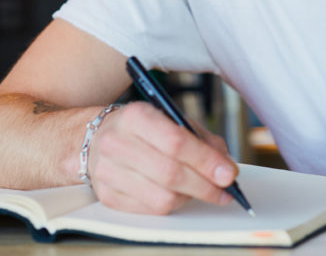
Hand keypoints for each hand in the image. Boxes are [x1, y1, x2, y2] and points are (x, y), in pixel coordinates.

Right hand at [85, 101, 238, 213]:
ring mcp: (108, 171)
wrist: (97, 138)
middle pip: (169, 173)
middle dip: (204, 185)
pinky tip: (179, 194)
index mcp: (136, 116)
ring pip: (161, 197)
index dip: (206, 161)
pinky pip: (150, 210)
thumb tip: (226, 167)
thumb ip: (202, 140)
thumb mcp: (173, 120)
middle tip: (224, 191)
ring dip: (190, 197)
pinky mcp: (107, 196)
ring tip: (201, 190)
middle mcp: (116, 142)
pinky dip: (172, 205)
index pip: (176, 142)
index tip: (228, 174)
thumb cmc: (144, 129)